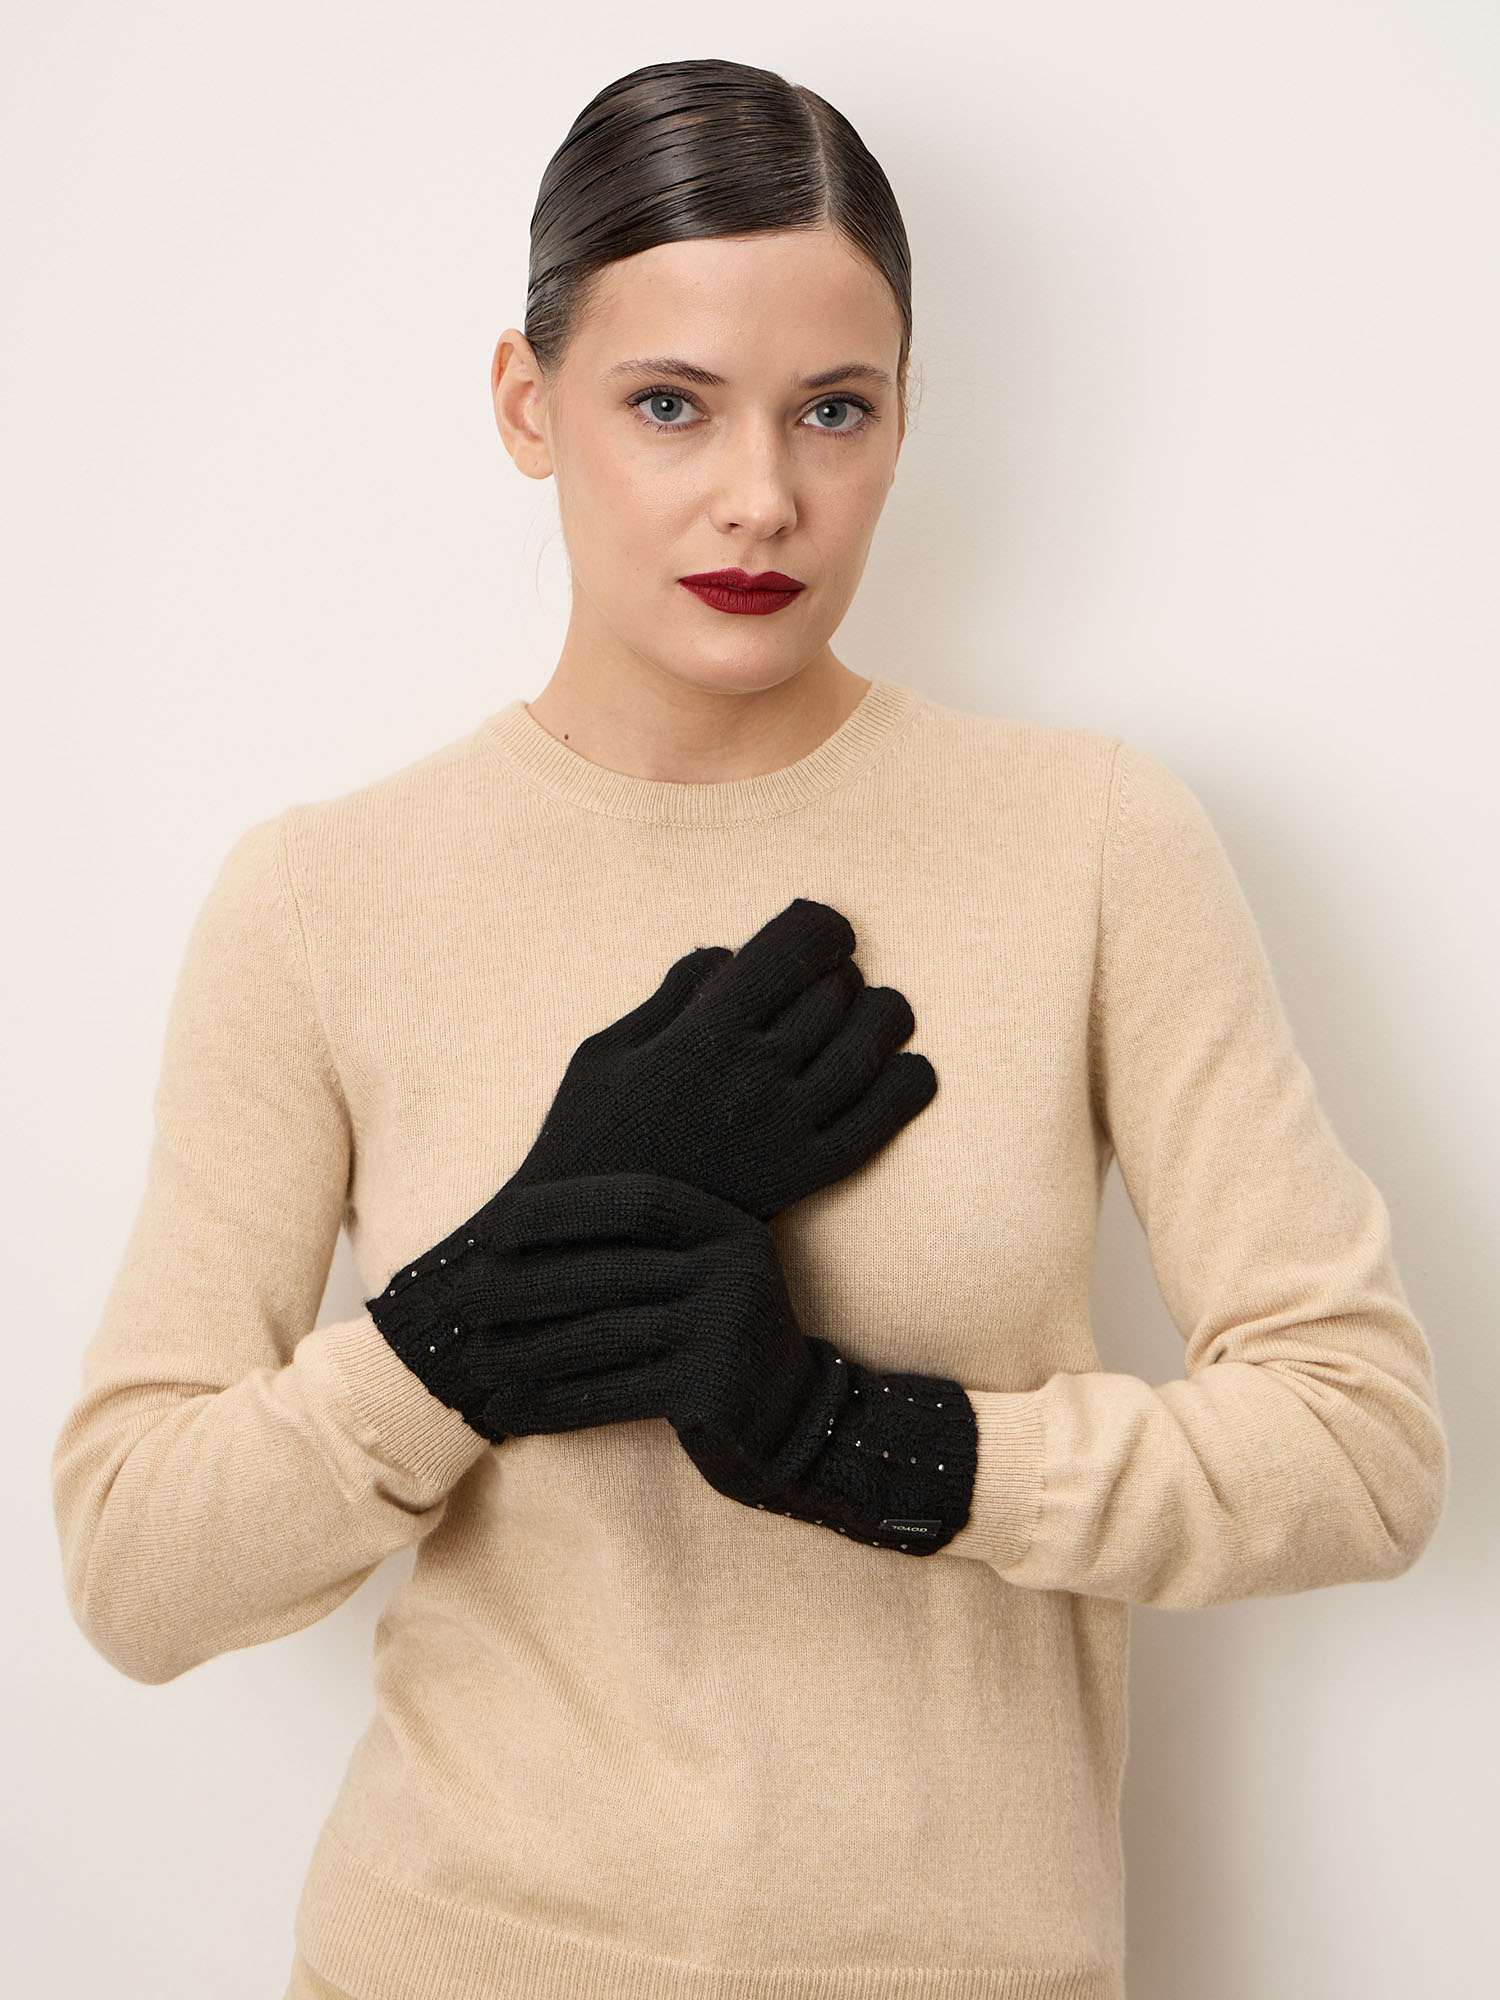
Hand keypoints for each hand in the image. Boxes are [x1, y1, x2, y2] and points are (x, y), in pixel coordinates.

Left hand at [368, 1172, 977, 1555]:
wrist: (799, 1423)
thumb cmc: (722, 1334)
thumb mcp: (704, 1268)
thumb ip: (646, 1239)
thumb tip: (530, 1212)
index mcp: (729, 1225)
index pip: (636, 1201)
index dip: (564, 1208)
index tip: (499, 1225)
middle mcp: (733, 1268)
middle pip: (606, 1272)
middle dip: (524, 1286)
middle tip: (464, 1298)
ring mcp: (725, 1330)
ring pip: (599, 1336)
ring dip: (525, 1351)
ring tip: (472, 1361)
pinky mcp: (710, 1391)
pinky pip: (609, 1393)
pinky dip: (550, 1403)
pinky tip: (507, 1411)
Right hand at [503, 897, 936, 1220]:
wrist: (593, 1246)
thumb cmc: (588, 1137)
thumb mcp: (607, 1050)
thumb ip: (674, 994)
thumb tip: (732, 957)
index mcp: (703, 1035)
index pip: (795, 947)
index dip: (821, 926)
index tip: (820, 930)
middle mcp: (753, 1078)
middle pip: (836, 992)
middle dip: (839, 972)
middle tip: (828, 978)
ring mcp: (785, 1130)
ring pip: (871, 1046)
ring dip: (882, 1015)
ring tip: (872, 1011)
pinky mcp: (805, 1176)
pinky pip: (882, 1119)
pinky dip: (908, 1084)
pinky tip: (904, 1068)